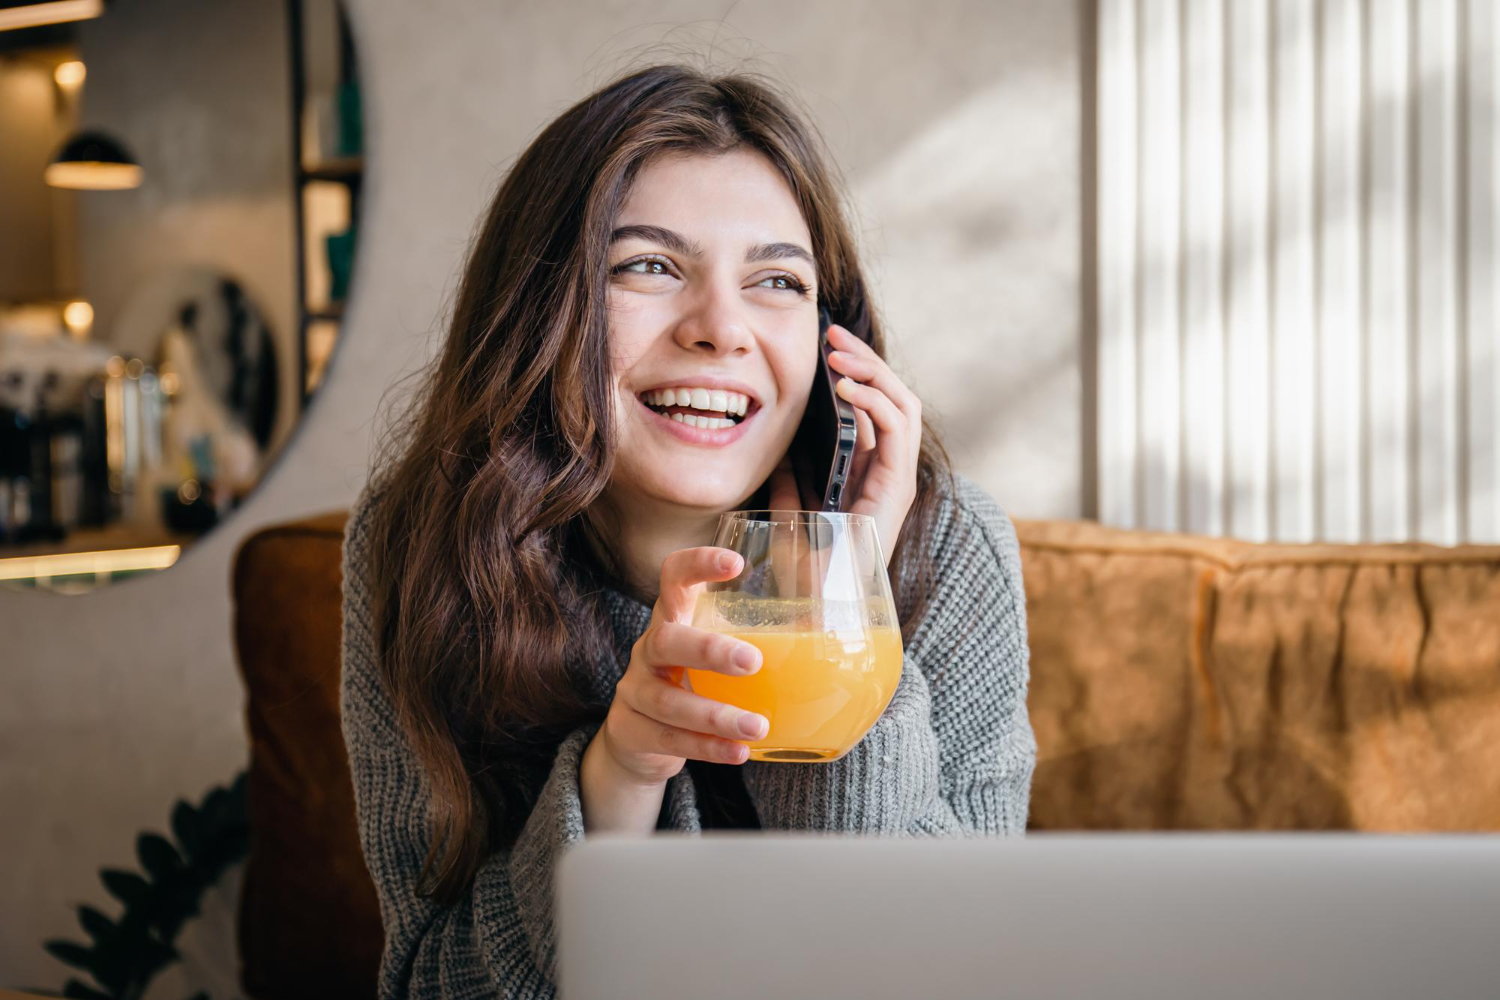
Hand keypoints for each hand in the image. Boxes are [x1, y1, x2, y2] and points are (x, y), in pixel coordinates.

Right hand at [587, 546, 768, 787]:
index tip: (736, 564)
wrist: (640, 739)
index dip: (698, 564)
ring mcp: (635, 691)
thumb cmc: (694, 684)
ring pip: (667, 701)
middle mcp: (648, 650)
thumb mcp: (715, 657)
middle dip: (708, 649)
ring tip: (757, 726)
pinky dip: (706, 747)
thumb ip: (758, 643)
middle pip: (664, 639)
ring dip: (715, 714)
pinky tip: (737, 751)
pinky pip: (668, 739)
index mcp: (673, 619)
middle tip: (752, 661)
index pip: (674, 577)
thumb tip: (835, 635)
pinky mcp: (632, 730)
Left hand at [769, 324, 921, 565]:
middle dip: (865, 359)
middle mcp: (889, 473)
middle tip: (832, 333)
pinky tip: (845, 386)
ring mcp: (896, 479)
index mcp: (869, 474)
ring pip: (903, 404)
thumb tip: (780, 442)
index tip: (824, 345)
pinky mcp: (897, 487)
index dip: (855, 371)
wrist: (818, 608)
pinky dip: (874, 398)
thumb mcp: (788, 509)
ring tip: (837, 352)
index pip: (874, 408)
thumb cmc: (805, 569)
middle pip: (892, 398)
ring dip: (872, 370)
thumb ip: (790, 478)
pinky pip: (896, 428)